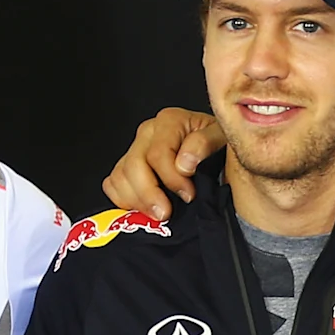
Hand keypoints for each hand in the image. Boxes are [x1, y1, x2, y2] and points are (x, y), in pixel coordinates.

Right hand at [102, 108, 222, 213]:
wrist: (216, 153)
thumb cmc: (217, 145)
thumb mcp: (222, 138)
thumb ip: (205, 143)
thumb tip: (184, 162)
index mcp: (170, 121)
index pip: (158, 154)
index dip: (172, 179)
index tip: (188, 195)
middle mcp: (148, 132)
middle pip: (134, 166)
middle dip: (149, 194)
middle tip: (165, 213)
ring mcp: (135, 148)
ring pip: (120, 176)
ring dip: (136, 200)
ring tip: (157, 213)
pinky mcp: (128, 165)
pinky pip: (113, 183)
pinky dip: (123, 199)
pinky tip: (143, 208)